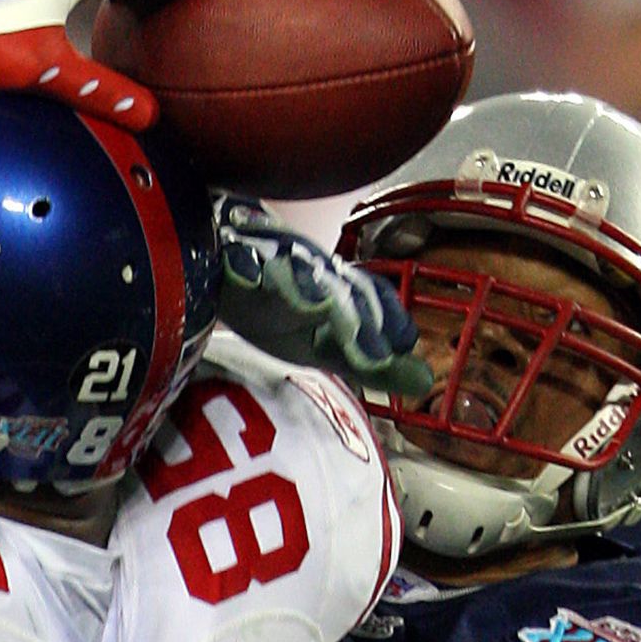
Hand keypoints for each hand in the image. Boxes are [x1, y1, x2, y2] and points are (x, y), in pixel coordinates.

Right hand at [211, 192, 433, 396]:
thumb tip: (426, 381)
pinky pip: (235, 261)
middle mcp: (306, 268)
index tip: (401, 344)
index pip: (369, 295)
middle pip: (335, 288)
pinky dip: (243, 267)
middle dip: (353, 319)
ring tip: (317, 308)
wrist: (214, 276)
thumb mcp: (320, 346)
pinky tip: (248, 279)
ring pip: (290, 271)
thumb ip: (368, 363)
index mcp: (332, 285)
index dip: (384, 316)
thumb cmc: (273, 312)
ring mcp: (267, 261)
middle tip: (370, 356)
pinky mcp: (226, 260)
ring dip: (304, 288)